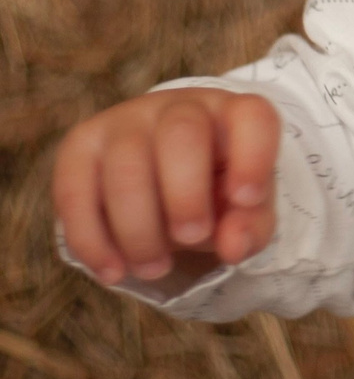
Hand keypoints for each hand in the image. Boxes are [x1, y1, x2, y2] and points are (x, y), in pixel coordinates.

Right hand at [50, 89, 280, 285]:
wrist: (163, 179)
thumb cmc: (215, 192)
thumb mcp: (246, 213)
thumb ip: (250, 226)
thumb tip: (233, 247)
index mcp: (233, 115)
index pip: (251, 116)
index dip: (252, 156)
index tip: (247, 199)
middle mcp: (179, 107)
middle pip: (180, 133)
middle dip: (185, 195)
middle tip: (191, 238)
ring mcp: (124, 121)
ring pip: (125, 164)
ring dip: (137, 228)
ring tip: (153, 268)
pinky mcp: (81, 145)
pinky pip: (75, 189)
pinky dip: (91, 239)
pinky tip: (112, 270)